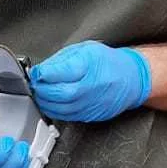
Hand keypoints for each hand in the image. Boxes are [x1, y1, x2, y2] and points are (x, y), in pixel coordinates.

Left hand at [29, 41, 151, 122]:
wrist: (131, 79)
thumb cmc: (108, 63)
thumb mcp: (84, 50)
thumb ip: (61, 60)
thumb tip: (40, 71)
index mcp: (90, 65)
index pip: (61, 72)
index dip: (43, 74)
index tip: (35, 72)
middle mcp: (91, 87)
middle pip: (59, 93)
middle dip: (41, 89)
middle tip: (35, 84)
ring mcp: (91, 104)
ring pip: (61, 108)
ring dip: (45, 102)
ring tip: (41, 93)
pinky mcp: (90, 115)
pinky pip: (67, 116)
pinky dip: (54, 110)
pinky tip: (51, 102)